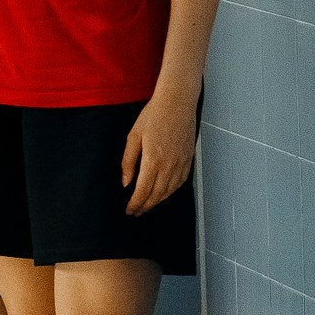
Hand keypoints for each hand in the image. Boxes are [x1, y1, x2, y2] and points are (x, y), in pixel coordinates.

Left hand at [120, 86, 198, 216]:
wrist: (177, 101)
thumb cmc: (153, 115)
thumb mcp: (133, 136)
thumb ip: (128, 162)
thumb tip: (126, 182)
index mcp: (153, 160)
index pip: (143, 190)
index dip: (135, 204)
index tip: (129, 210)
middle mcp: (170, 165)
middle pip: (157, 194)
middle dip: (145, 206)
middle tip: (136, 212)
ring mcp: (181, 162)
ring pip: (170, 191)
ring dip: (158, 201)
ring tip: (147, 206)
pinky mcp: (189, 158)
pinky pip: (181, 181)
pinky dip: (171, 191)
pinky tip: (164, 193)